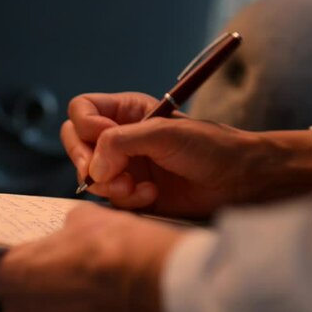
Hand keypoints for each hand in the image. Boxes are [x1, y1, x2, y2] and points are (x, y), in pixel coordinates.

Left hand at [0, 204, 183, 311]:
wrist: (152, 280)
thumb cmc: (112, 248)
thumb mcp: (82, 217)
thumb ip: (65, 230)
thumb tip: (72, 229)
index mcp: (11, 276)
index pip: (2, 270)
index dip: (24, 262)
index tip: (41, 256)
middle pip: (21, 303)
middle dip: (40, 291)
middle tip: (69, 274)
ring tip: (91, 295)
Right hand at [62, 92, 311, 217]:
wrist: (237, 181)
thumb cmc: (208, 147)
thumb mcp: (163, 133)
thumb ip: (120, 142)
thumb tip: (93, 169)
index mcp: (127, 112)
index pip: (82, 111)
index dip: (86, 126)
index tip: (104, 139)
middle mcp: (120, 138)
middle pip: (75, 143)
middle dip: (87, 161)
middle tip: (107, 175)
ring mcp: (123, 166)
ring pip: (90, 176)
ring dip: (112, 185)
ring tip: (139, 188)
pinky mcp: (130, 193)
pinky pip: (109, 199)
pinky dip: (126, 200)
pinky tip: (150, 196)